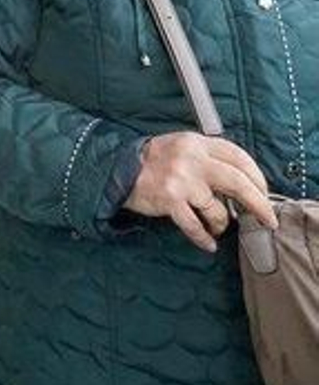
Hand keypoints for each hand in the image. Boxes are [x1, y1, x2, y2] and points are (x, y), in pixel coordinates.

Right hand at [123, 131, 276, 253]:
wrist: (118, 168)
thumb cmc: (155, 161)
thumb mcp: (184, 148)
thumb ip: (211, 160)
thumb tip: (243, 186)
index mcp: (197, 143)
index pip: (238, 157)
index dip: (257, 177)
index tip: (264, 192)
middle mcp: (191, 158)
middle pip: (238, 182)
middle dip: (258, 204)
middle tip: (266, 218)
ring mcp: (181, 180)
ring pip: (217, 210)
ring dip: (221, 224)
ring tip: (215, 227)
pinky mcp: (170, 200)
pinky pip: (196, 226)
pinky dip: (205, 238)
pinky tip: (208, 242)